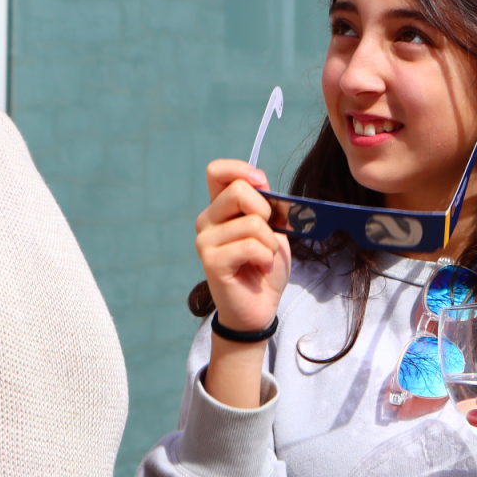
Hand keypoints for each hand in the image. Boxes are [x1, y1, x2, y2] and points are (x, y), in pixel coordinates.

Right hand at [195, 159, 290, 333]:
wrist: (260, 306)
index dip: (241, 170)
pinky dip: (265, 256)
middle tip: (267, 236)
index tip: (262, 185)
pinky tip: (259, 267)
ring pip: (251, 222)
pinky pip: (250, 245)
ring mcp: (205, 240)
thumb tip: (261, 183)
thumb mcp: (272, 228)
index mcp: (220, 207)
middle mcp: (207, 220)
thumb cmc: (265, 266)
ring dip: (270, 242)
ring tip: (264, 257)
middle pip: (238, 190)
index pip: (217, 171)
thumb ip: (265, 204)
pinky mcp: (211, 261)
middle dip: (265, 212)